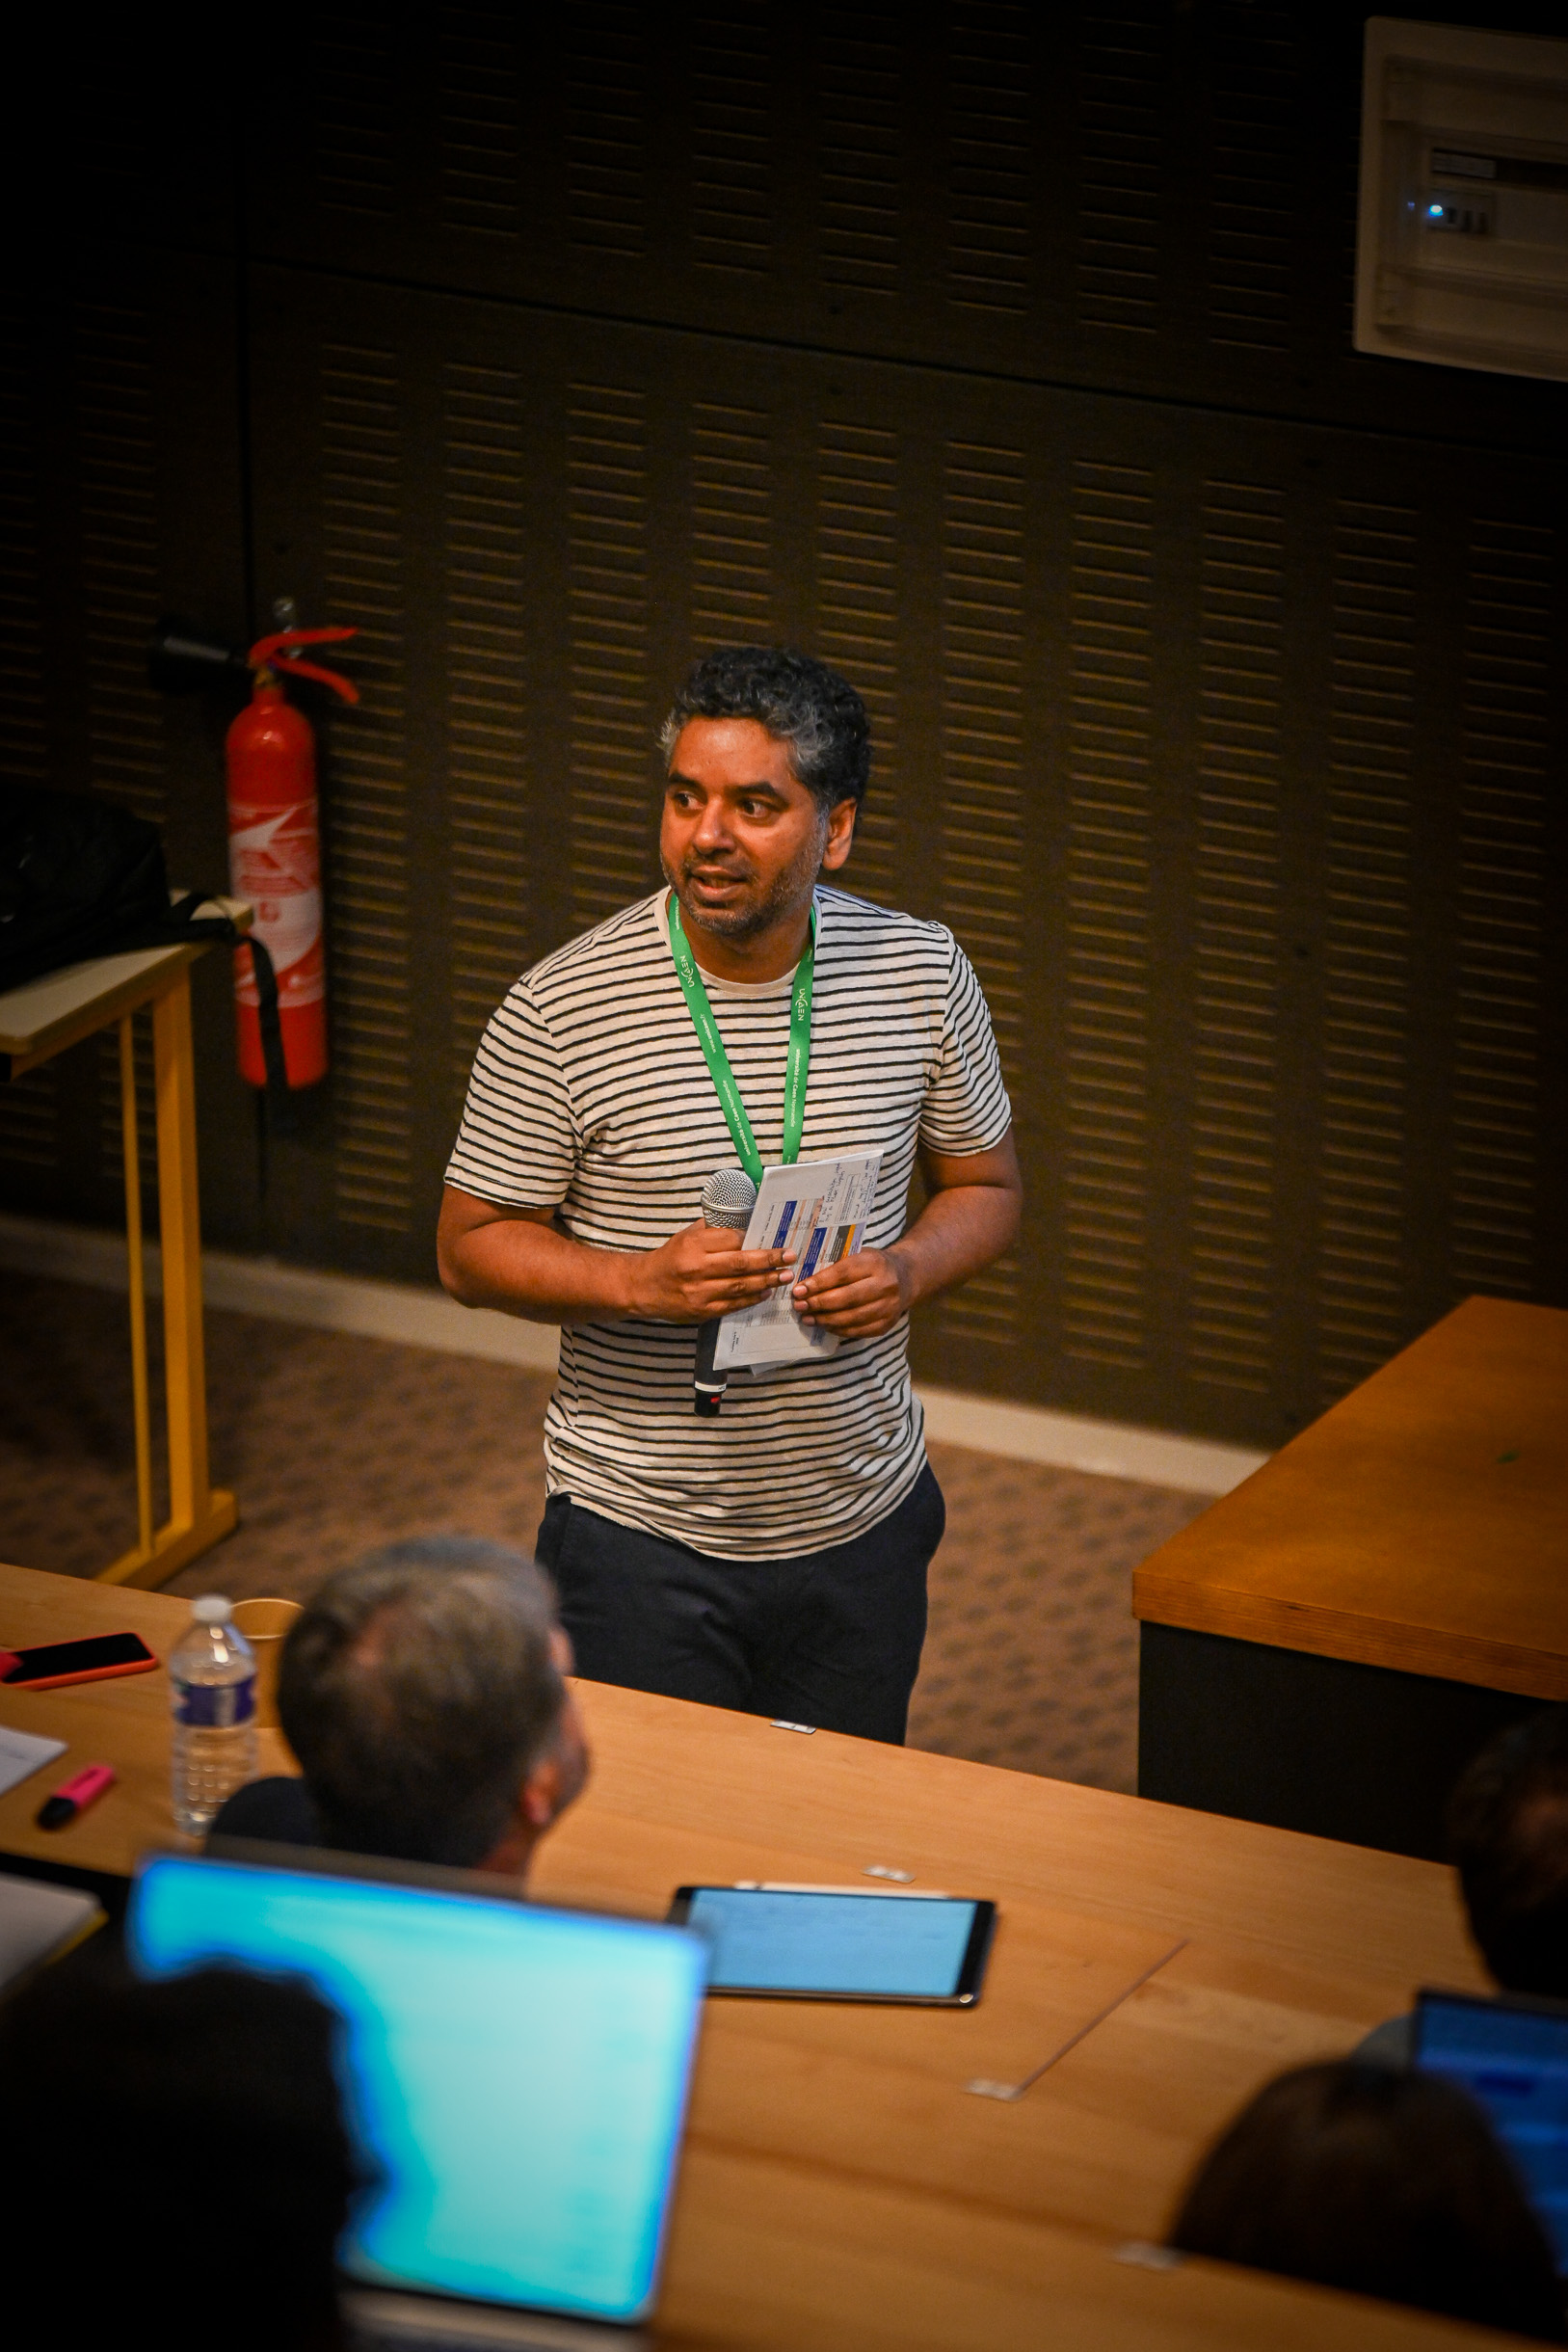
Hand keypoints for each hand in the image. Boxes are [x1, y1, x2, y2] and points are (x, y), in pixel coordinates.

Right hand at [628, 1219, 793, 1324]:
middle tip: (789, 1256)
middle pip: (741, 1263)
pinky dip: (752, 1298)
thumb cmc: (671, 1258)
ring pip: (740, 1286)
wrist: (644, 1288)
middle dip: (769, 1260)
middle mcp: (696, 1268)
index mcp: (693, 1245)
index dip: (754, 1240)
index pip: (732, 1239)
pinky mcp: (702, 1311)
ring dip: (766, 1281)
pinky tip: (766, 1292)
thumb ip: (714, 1230)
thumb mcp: (687, 1236)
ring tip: (785, 1276)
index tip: (773, 1238)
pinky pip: (733, 1304)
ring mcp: (700, 1292)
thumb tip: (746, 1222)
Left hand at [793, 1246, 912, 1338]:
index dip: (819, 1283)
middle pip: (847, 1298)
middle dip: (819, 1303)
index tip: (799, 1289)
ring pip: (851, 1317)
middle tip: (800, 1306)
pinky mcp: (887, 1324)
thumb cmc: (873, 1265)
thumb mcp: (859, 1255)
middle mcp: (885, 1285)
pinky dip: (838, 1329)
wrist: (906, 1277)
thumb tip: (805, 1283)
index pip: (843, 1273)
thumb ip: (837, 1265)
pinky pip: (858, 1331)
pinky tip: (824, 1325)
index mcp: (875, 1262)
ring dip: (825, 1319)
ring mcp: (888, 1307)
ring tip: (807, 1318)